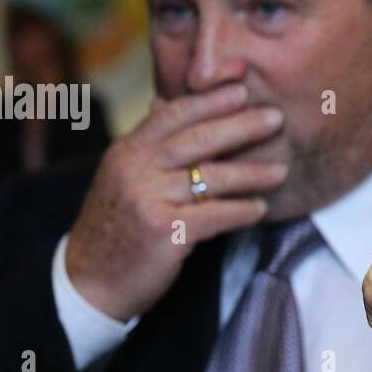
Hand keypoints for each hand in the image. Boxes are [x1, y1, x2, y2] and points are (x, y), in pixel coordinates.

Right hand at [65, 83, 288, 320]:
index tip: (243, 91)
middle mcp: (136, 168)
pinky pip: (215, 215)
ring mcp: (148, 198)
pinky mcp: (164, 230)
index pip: (174, 114)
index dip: (211, 101)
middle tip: (276, 118)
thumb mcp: (122, 176)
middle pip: (198, 138)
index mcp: (128, 150)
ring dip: (252, 173)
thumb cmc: (116, 227)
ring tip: (281, 171)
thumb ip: (148, 143)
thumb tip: (164, 101)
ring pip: (212, 177)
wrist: (90, 280)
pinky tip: (260, 209)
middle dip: (241, 126)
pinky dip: (241, 211)